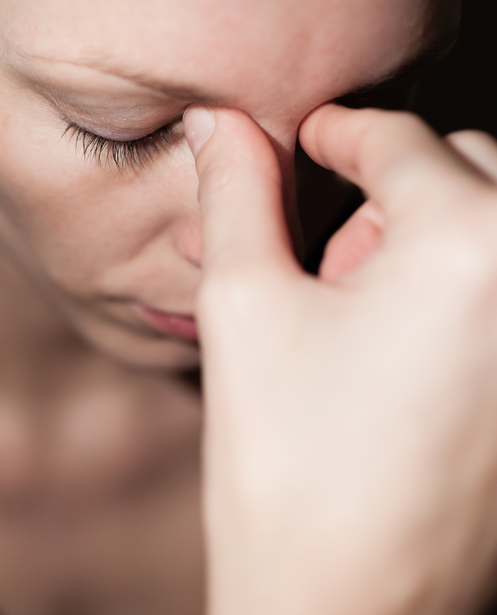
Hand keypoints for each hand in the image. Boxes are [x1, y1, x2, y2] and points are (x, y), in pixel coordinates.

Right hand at [185, 104, 496, 614]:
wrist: (349, 608)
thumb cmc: (289, 462)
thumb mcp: (245, 305)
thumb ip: (235, 193)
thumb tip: (218, 121)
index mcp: (470, 242)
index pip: (397, 138)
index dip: (334, 133)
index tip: (300, 141)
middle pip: (466, 168)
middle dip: (389, 191)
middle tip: (320, 261)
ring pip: (495, 225)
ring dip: (430, 236)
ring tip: (356, 314)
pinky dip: (462, 287)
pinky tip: (399, 352)